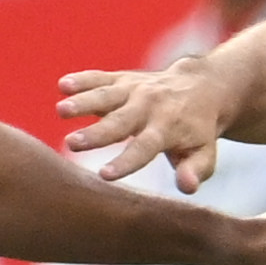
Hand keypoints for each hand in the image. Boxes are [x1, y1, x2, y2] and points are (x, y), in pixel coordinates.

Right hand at [57, 65, 234, 191]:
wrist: (203, 87)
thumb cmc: (198, 131)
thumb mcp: (205, 154)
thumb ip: (195, 171)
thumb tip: (187, 187)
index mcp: (167, 129)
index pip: (144, 148)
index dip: (125, 162)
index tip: (104, 175)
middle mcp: (149, 106)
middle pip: (120, 121)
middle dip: (96, 133)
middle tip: (71, 144)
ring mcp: (134, 90)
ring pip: (106, 95)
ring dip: (83, 101)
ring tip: (61, 109)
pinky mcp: (122, 78)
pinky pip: (101, 77)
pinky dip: (82, 80)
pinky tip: (62, 85)